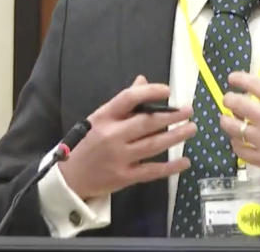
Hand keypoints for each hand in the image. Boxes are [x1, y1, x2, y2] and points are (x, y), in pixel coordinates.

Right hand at [58, 75, 195, 199]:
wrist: (68, 177)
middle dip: (171, 116)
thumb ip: (123, 102)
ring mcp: (118, 157)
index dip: (150, 92)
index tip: (168, 90)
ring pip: (153, 145)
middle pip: (146, 122)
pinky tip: (185, 161)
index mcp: (104, 117)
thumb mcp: (99, 118)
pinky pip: (151, 171)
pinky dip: (170, 167)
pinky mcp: (124, 177)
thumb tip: (143, 81)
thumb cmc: (87, 142)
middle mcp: (112, 136)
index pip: (128, 98)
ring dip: (176, 136)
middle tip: (189, 110)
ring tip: (191, 128)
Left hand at [220, 48, 259, 183]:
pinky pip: (240, 150)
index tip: (233, 78)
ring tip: (228, 118)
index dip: (238, 78)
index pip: (252, 83)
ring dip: (227, 121)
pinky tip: (238, 139)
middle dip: (229, 98)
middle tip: (229, 99)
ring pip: (233, 128)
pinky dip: (235, 144)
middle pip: (236, 104)